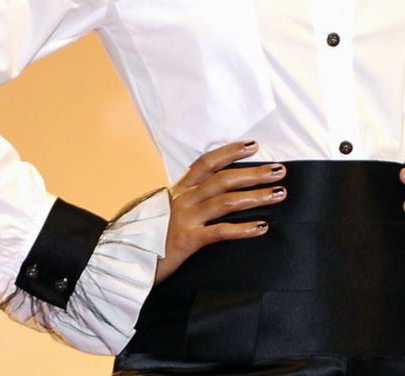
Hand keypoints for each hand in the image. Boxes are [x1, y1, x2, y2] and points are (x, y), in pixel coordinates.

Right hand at [155, 140, 282, 283]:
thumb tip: (211, 194)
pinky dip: (243, 228)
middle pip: (223, 178)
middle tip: (279, 170)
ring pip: (226, 201)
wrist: (124, 260)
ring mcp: (184, 218)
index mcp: (178, 190)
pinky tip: (262, 227)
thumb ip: (184, 202)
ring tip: (279, 193)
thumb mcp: (165, 212)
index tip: (253, 145)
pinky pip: (220, 231)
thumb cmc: (148, 238)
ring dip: (256, 196)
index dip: (230, 151)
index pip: (207, 162)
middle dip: (254, 173)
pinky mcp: (187, 240)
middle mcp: (182, 199)